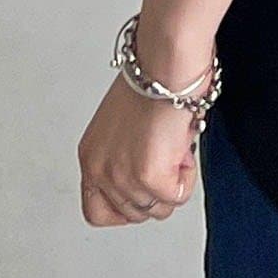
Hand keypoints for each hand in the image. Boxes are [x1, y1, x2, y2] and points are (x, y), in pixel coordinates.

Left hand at [78, 75, 200, 226]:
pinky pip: (177, 196)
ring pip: (158, 208)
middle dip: (158, 189)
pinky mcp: (149, 177)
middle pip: (134, 213)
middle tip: (168, 155)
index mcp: (90, 155)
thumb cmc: (154, 78)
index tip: (144, 192)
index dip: (126, 207)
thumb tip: (153, 177)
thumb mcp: (125, 126)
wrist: (166, 64)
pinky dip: (187, 174)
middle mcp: (100, 169)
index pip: (97, 211)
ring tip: (174, 146)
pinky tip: (181, 145)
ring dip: (174, 181)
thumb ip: (127, 156)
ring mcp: (122, 176)